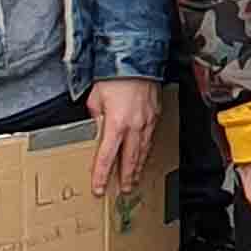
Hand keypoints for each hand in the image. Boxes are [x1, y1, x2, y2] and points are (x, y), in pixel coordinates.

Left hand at [86, 78, 160, 193]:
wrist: (137, 60)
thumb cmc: (115, 76)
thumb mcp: (95, 99)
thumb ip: (95, 118)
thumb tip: (97, 129)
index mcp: (117, 124)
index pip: (107, 156)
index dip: (102, 175)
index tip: (99, 188)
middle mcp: (134, 126)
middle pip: (130, 159)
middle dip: (126, 177)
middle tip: (124, 190)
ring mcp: (147, 121)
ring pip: (143, 151)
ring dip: (138, 167)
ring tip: (135, 178)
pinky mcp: (155, 115)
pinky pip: (150, 138)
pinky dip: (146, 150)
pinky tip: (144, 155)